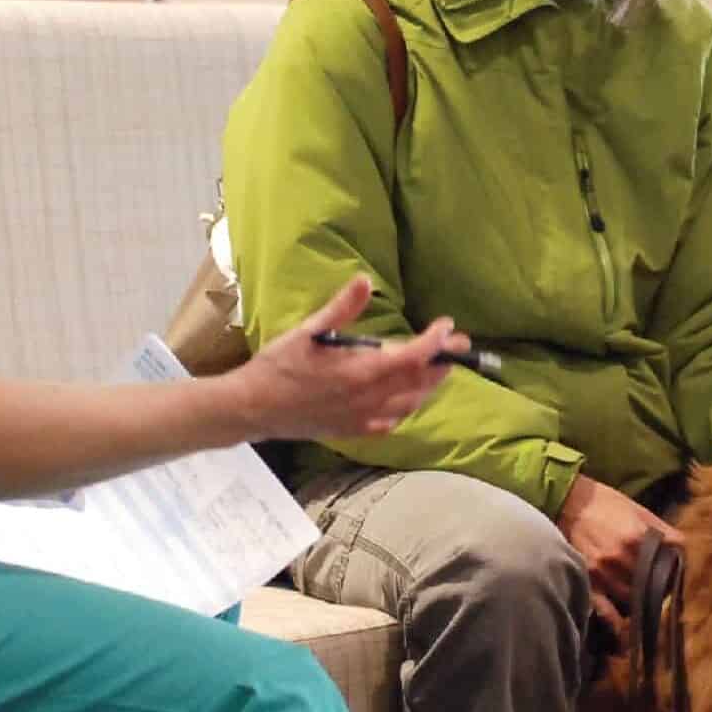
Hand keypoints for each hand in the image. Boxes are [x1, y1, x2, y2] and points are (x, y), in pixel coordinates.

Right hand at [227, 275, 465, 439]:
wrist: (252, 407)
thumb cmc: (278, 365)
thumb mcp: (308, 330)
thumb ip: (341, 308)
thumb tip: (365, 280)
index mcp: (360, 372)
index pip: (413, 357)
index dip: (435, 342)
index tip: (447, 326)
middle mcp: (368, 399)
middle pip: (419, 383)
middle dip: (443, 362)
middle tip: (458, 345)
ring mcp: (362, 419)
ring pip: (410, 404)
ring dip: (429, 386)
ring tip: (439, 368)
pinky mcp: (352, 431)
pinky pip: (391, 422)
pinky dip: (407, 408)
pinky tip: (407, 399)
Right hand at [555, 474, 682, 629]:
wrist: (568, 500)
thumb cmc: (606, 503)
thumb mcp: (639, 510)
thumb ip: (663, 530)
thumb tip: (683, 550)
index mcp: (636, 539)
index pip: (667, 567)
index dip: (674, 574)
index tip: (677, 579)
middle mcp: (620, 559)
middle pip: (650, 586)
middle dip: (659, 591)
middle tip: (664, 594)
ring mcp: (602, 573)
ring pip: (631, 599)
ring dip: (642, 603)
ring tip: (648, 606)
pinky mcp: (587, 580)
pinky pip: (604, 609)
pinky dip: (616, 622)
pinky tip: (626, 629)